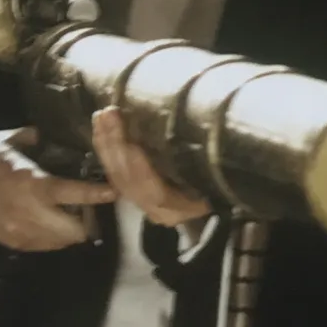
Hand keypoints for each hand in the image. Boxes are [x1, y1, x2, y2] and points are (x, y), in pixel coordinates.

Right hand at [0, 126, 114, 252]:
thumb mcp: (7, 141)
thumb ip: (31, 138)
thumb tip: (44, 134)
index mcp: (32, 183)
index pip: (74, 194)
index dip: (97, 194)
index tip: (114, 192)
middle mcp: (30, 212)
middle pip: (75, 231)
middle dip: (85, 221)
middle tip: (86, 209)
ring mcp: (21, 231)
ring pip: (61, 242)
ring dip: (69, 232)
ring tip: (66, 216)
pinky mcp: (13, 243)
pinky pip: (44, 247)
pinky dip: (52, 238)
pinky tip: (47, 223)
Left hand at [89, 106, 214, 228]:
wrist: (226, 193)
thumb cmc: (223, 176)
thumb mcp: (216, 171)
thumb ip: (200, 158)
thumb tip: (197, 129)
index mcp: (183, 208)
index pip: (155, 191)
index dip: (141, 169)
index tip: (132, 144)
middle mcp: (161, 211)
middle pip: (130, 182)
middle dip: (116, 147)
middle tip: (108, 115)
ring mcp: (147, 205)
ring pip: (119, 178)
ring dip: (107, 146)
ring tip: (101, 117)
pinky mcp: (137, 194)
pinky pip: (116, 175)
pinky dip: (107, 152)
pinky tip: (101, 131)